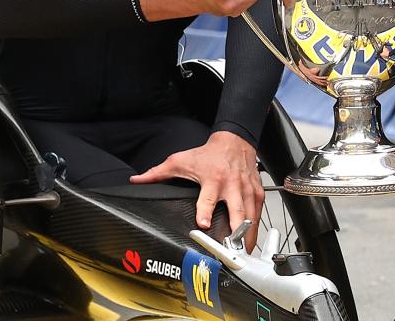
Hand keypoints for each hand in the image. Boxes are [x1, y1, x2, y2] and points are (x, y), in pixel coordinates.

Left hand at [130, 131, 263, 251]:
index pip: (209, 198)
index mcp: (213, 179)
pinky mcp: (257, 192)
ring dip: (248, 235)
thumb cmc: (209, 154)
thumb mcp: (181, 160)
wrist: (235, 141)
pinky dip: (255, 228)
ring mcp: (247, 190)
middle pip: (238, 212)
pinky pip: (258, 213)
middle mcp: (232, 186)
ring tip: (244, 253)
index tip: (203, 224)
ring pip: (251, 216)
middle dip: (237, 232)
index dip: (206, 211)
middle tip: (233, 250)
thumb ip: (157, 173)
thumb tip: (136, 180)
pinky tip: (251, 240)